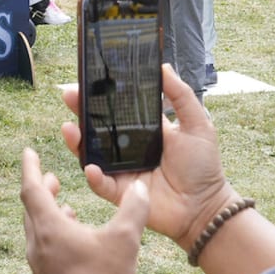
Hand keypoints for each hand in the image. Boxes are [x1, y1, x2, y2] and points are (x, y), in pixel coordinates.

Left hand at [20, 148, 147, 273]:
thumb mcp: (125, 240)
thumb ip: (134, 209)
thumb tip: (139, 188)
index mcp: (49, 227)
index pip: (31, 188)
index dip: (30, 167)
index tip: (28, 152)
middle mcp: (37, 242)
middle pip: (32, 207)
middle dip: (41, 188)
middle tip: (51, 177)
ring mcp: (39, 262)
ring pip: (37, 227)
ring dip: (48, 212)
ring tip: (66, 206)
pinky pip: (44, 245)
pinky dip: (54, 232)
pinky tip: (74, 238)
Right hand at [58, 65, 234, 251]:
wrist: (205, 206)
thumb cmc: (204, 167)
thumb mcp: (197, 124)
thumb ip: (181, 96)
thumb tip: (164, 67)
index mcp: (144, 131)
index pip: (118, 110)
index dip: (102, 96)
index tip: (88, 80)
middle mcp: (128, 149)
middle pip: (98, 129)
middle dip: (81, 112)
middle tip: (69, 96)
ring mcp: (122, 171)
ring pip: (92, 154)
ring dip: (77, 142)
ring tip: (70, 128)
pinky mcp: (121, 194)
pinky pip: (102, 184)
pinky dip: (94, 176)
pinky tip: (90, 166)